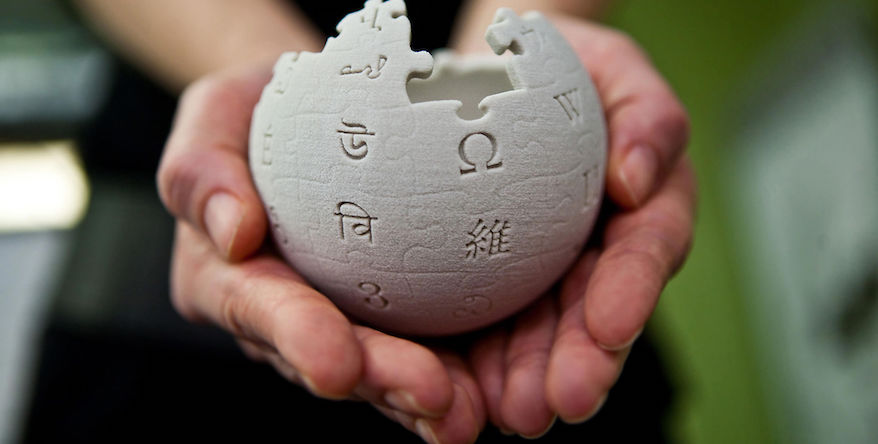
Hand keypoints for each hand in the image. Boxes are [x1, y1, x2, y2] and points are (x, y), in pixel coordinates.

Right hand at [158, 65, 484, 443]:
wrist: (316, 113)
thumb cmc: (261, 112)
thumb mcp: (215, 115)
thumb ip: (201, 168)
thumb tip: (233, 232)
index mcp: (225, 277)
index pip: (257, 307)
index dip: (297, 336)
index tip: (337, 362)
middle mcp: (280, 316)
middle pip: (327, 354)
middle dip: (378, 380)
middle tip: (430, 393)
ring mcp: (336, 322)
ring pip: (377, 370)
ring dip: (419, 395)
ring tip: (466, 411)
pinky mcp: (387, 316)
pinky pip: (420, 349)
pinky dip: (454, 372)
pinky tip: (487, 391)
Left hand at [456, 15, 695, 436]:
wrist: (491, 76)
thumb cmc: (556, 68)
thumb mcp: (613, 69)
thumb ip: (646, 117)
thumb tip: (637, 179)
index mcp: (642, 203)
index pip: (645, 248)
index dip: (632, 291)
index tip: (610, 328)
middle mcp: (598, 250)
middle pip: (599, 314)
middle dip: (582, 363)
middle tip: (560, 400)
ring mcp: (548, 272)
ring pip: (546, 335)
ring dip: (532, 378)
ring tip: (512, 411)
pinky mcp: (496, 282)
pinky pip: (491, 326)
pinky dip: (483, 363)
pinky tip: (468, 391)